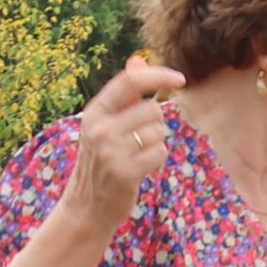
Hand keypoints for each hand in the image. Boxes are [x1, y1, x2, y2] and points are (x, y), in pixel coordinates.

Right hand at [68, 56, 187, 225]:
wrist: (87, 206)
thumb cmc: (101, 160)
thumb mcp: (105, 124)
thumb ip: (124, 94)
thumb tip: (139, 60)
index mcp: (94, 112)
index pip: (130, 81)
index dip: (158, 75)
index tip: (180, 78)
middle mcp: (100, 128)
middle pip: (152, 109)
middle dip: (155, 123)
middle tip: (138, 141)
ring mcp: (111, 151)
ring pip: (159, 132)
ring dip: (156, 144)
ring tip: (137, 156)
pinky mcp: (125, 172)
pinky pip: (161, 153)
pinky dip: (157, 161)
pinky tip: (141, 169)